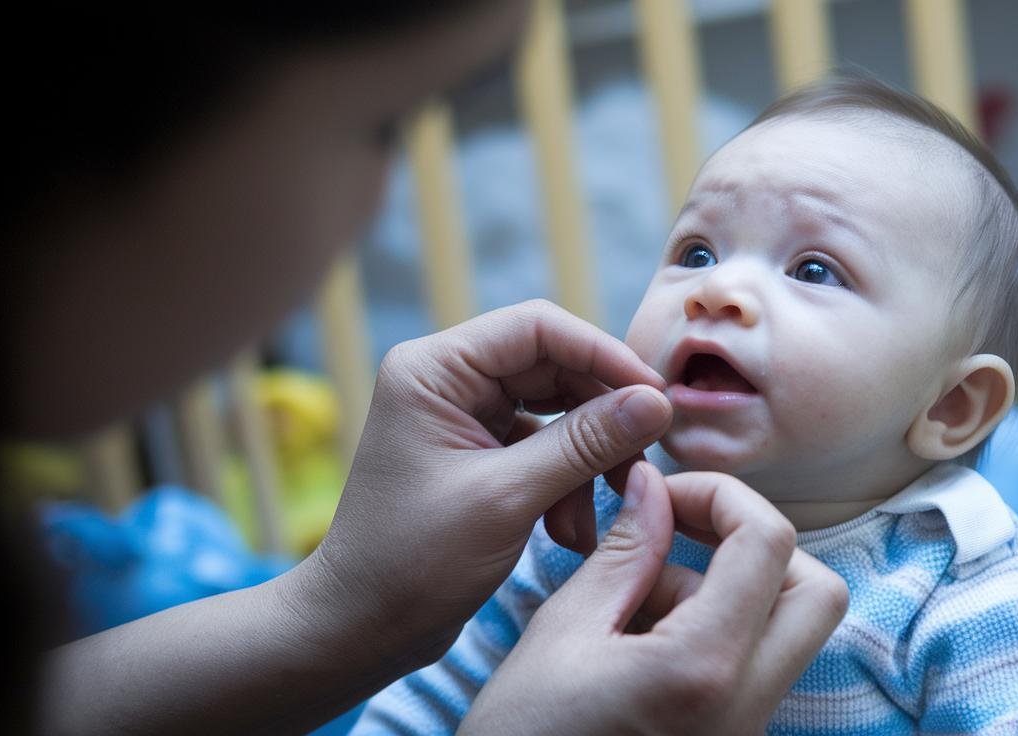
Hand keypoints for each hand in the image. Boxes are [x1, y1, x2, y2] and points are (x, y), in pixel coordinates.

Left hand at [295, 300, 672, 667]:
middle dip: (601, 419)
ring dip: (587, 461)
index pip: (538, 328)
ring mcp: (463, 419)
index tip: (656, 397)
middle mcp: (447, 382)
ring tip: (596, 514)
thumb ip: (584, 444)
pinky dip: (567, 486)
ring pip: (556, 413)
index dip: (603, 355)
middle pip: (554, 368)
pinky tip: (571, 534)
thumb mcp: (507, 498)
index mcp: (434, 369)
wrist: (361, 630)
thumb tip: (656, 402)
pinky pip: (544, 450)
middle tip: (641, 463)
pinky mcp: (478, 457)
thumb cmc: (412, 562)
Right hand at [460, 462, 850, 735]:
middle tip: (681, 535)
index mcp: (704, 669)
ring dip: (722, 592)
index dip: (722, 495)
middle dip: (755, 546)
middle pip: (816, 593)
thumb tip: (654, 487)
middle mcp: (746, 708)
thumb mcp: (562, 632)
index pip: (769, 542)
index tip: (664, 496)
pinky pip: (750, 668)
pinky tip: (633, 644)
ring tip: (627, 605)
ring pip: (782, 631)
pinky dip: (710, 633)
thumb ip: (624, 552)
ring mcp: (746, 735)